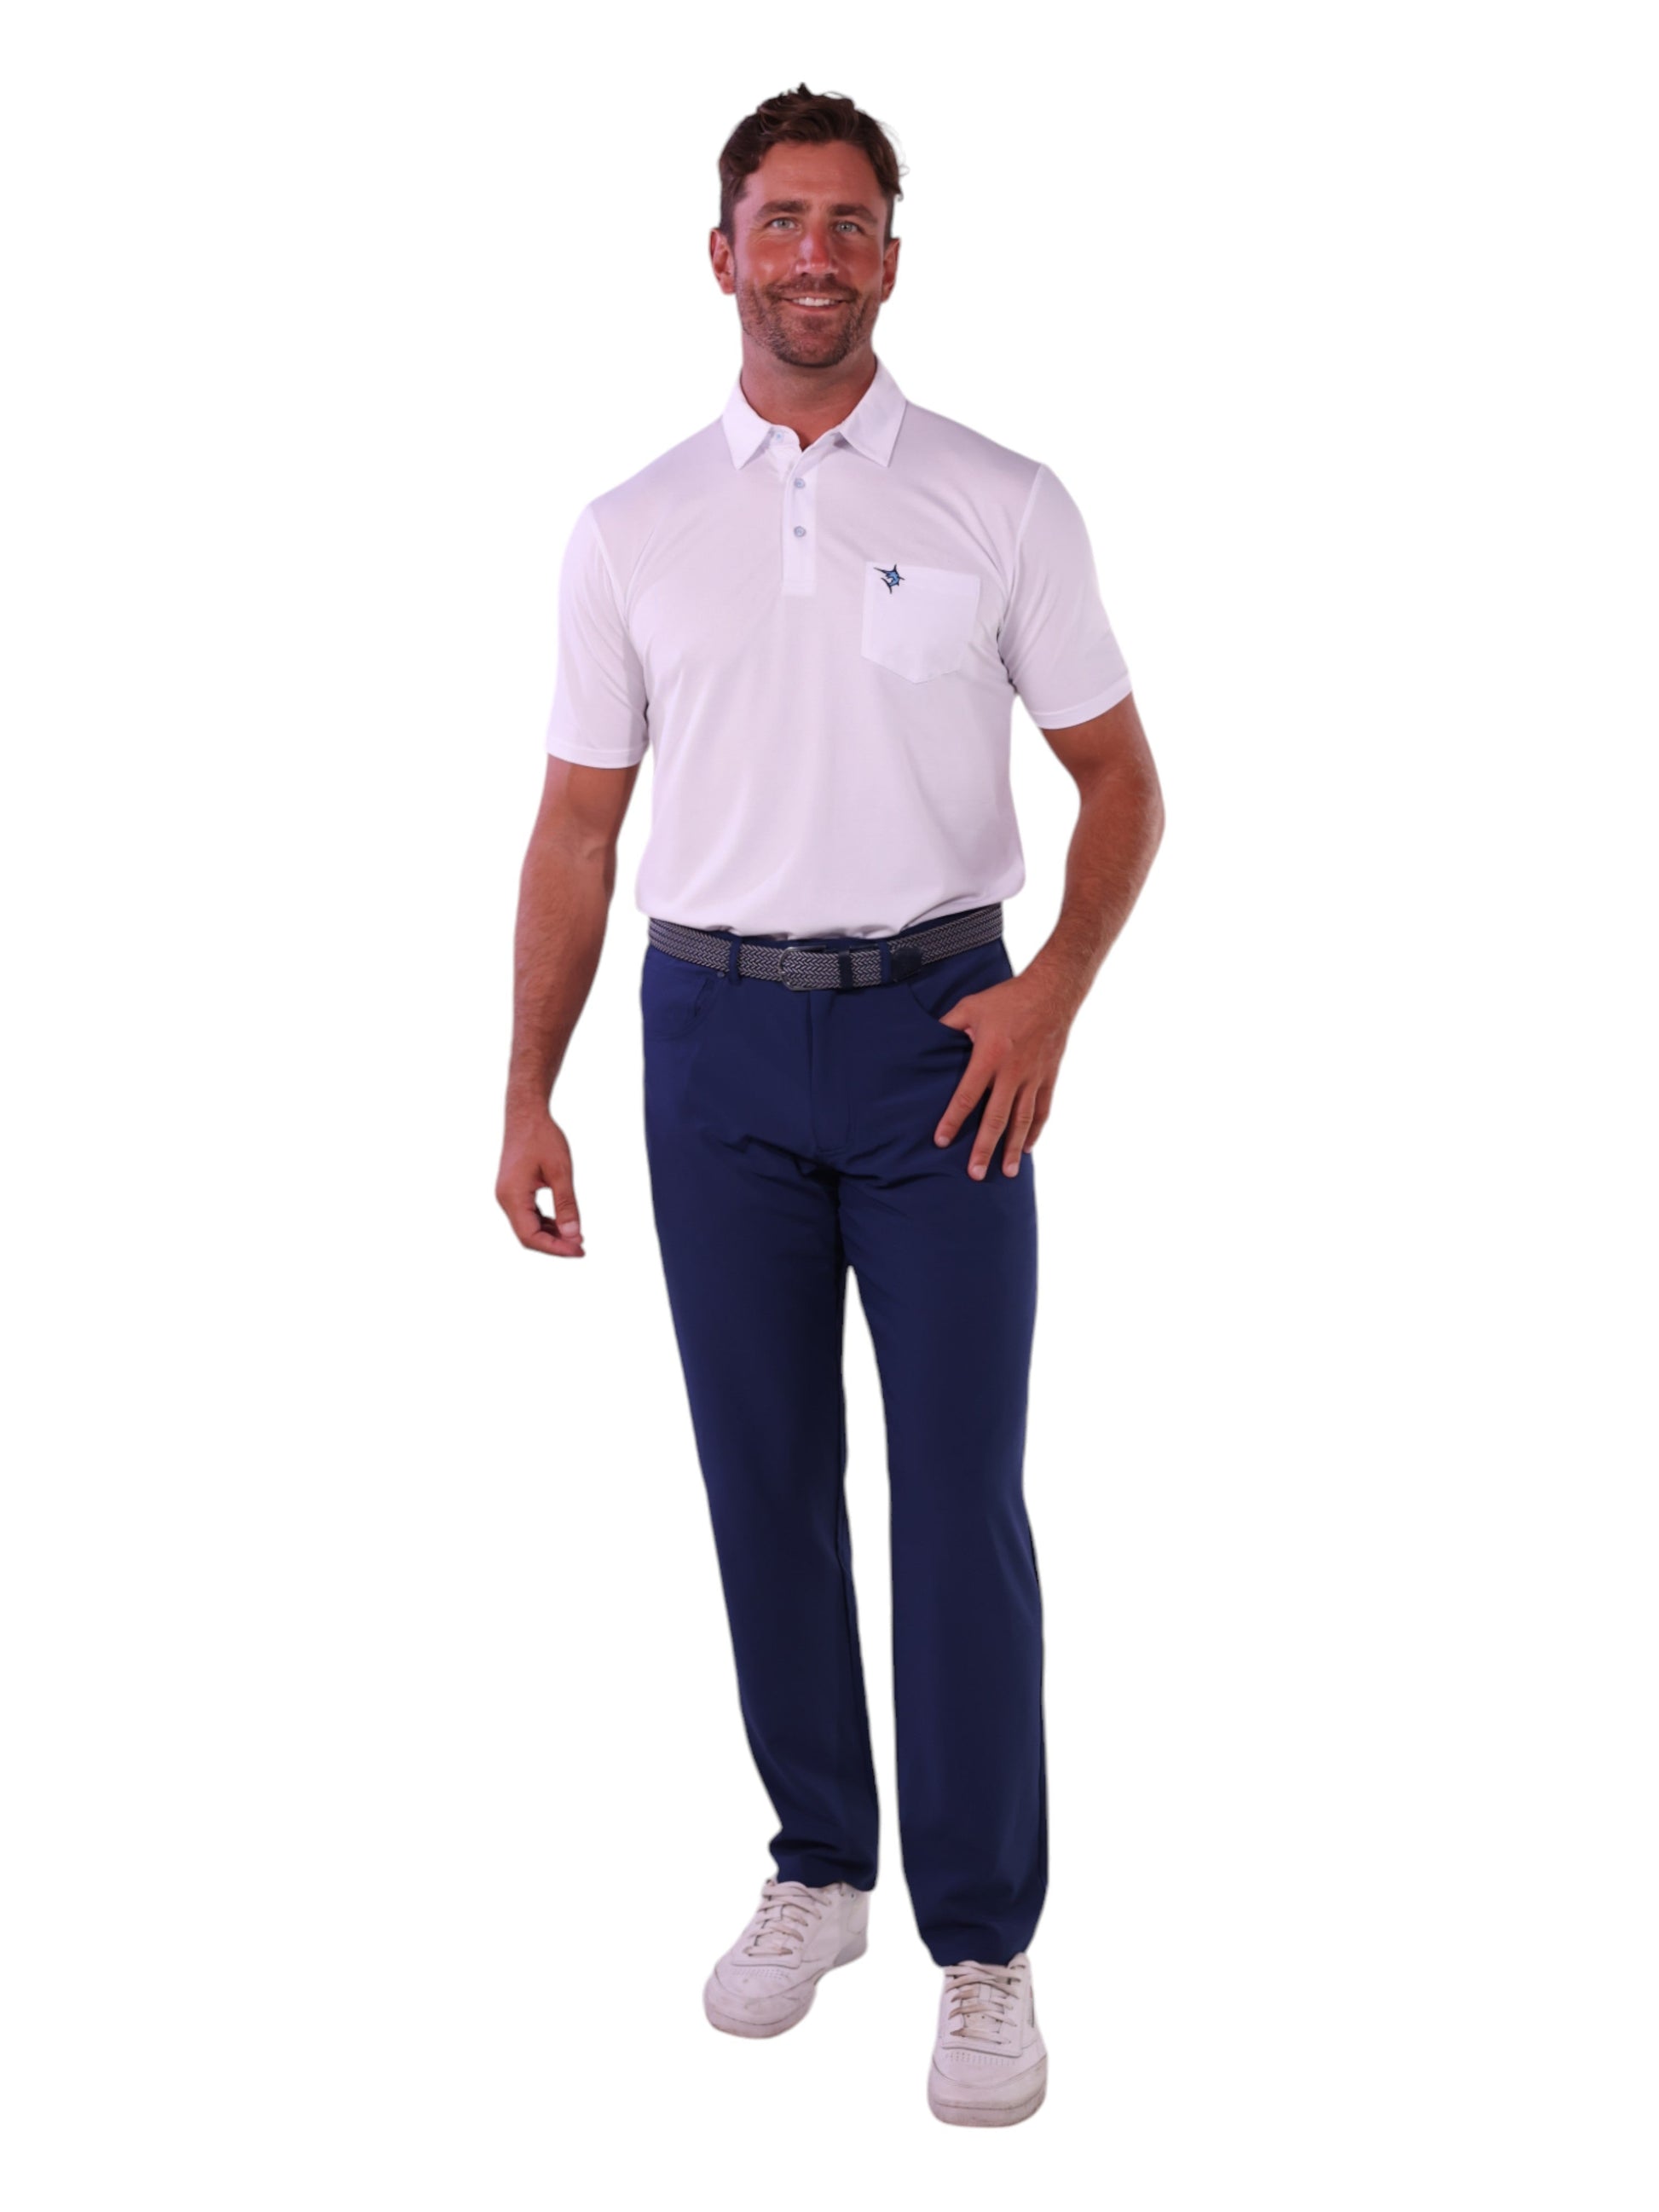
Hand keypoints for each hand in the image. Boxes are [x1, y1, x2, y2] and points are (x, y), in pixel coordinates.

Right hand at [496, 1111, 585, 1255]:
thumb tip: (573, 1236)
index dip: (555, 1248)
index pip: (531, 1236)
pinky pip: (528, 1215)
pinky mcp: (513, 1191)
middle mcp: (505, 1199)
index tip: (579, 1250)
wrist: (526, 1115)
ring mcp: (507, 1196)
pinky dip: (545, 1223)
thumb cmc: (543, 1138)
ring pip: (528, 1227)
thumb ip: (567, 1205)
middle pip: (528, 1236)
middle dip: (554, 1245)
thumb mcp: (561, 1172)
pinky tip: (564, 1224)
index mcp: (512, 1196)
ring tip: (576, 1237)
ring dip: (551, 1235)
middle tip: (582, 1248)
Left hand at [931, 971, 1074, 1178]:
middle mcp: (1013, 1072)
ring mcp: (1033, 1077)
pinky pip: (1042, 1110)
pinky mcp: (1049, 1077)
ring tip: (1006, 1172)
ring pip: (1022, 1120)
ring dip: (1014, 1148)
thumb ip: (948, 1026)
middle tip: (974, 1173)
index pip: (967, 1096)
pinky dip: (1035, 1131)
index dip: (953, 1120)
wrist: (1053, 991)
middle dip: (984, 1148)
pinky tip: (1027, 1148)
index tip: (941, 1141)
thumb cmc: (1008, 998)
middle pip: (996, 1118)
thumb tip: (925, 1039)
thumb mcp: (971, 1006)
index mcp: (990, 1056)